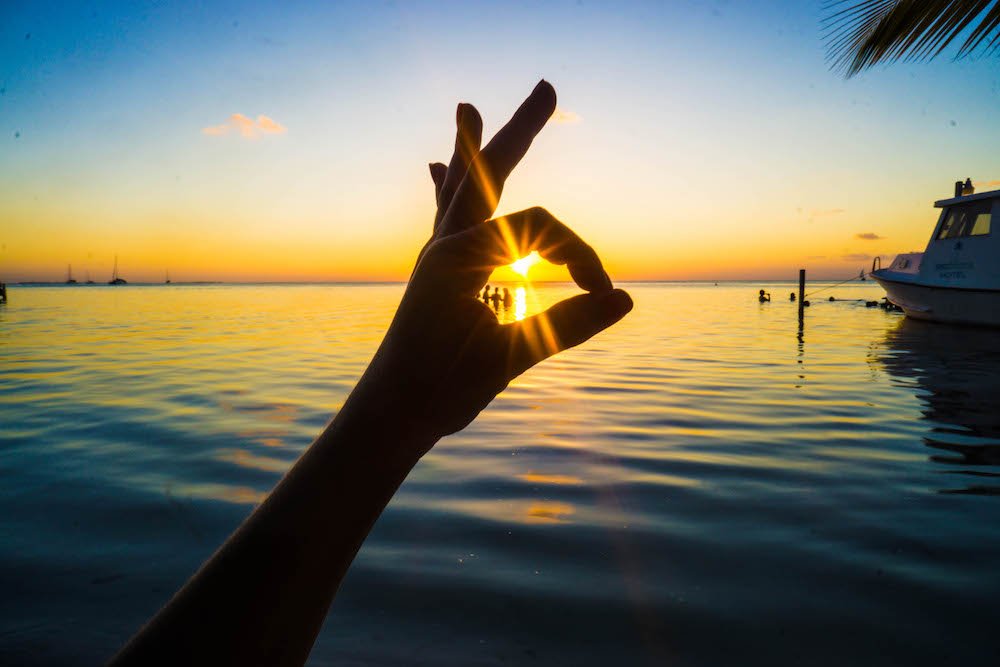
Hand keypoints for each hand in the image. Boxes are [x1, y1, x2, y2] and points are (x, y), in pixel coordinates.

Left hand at [351, 80, 632, 447]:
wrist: (389, 417)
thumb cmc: (440, 391)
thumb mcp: (509, 360)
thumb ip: (567, 327)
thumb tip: (626, 299)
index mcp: (458, 255)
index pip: (540, 227)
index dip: (580, 253)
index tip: (603, 291)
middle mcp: (443, 243)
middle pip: (488, 172)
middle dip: (519, 131)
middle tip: (547, 87)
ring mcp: (437, 255)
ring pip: (459, 187)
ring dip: (471, 149)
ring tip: (464, 109)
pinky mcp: (437, 272)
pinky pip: (443, 216)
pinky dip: (447, 187)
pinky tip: (432, 169)